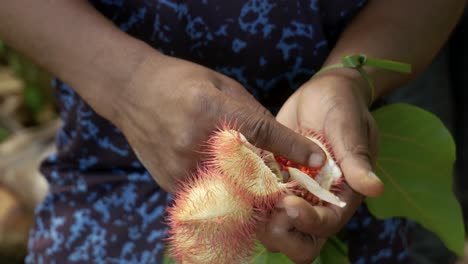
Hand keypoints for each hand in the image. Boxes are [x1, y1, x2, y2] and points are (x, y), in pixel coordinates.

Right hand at [107, 53, 325, 192]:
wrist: (132, 93)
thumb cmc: (181, 82)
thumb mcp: (221, 86)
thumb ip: (251, 115)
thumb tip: (280, 142)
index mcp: (210, 110)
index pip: (261, 132)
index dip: (293, 147)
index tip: (317, 159)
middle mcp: (195, 142)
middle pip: (249, 172)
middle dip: (272, 178)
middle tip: (286, 180)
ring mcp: (180, 166)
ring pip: (230, 190)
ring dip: (249, 188)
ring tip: (256, 181)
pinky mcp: (171, 182)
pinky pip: (209, 192)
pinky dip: (225, 189)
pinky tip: (226, 178)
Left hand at [257, 72, 384, 262]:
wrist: (322, 93)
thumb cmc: (342, 106)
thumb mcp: (348, 128)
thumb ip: (356, 159)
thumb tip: (376, 188)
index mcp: (342, 195)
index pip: (326, 224)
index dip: (307, 221)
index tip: (289, 203)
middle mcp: (318, 202)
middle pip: (301, 242)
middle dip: (283, 234)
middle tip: (270, 209)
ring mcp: (295, 194)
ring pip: (277, 229)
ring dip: (262, 221)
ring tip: (252, 195)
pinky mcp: (275, 183)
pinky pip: (261, 205)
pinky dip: (250, 203)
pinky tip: (240, 186)